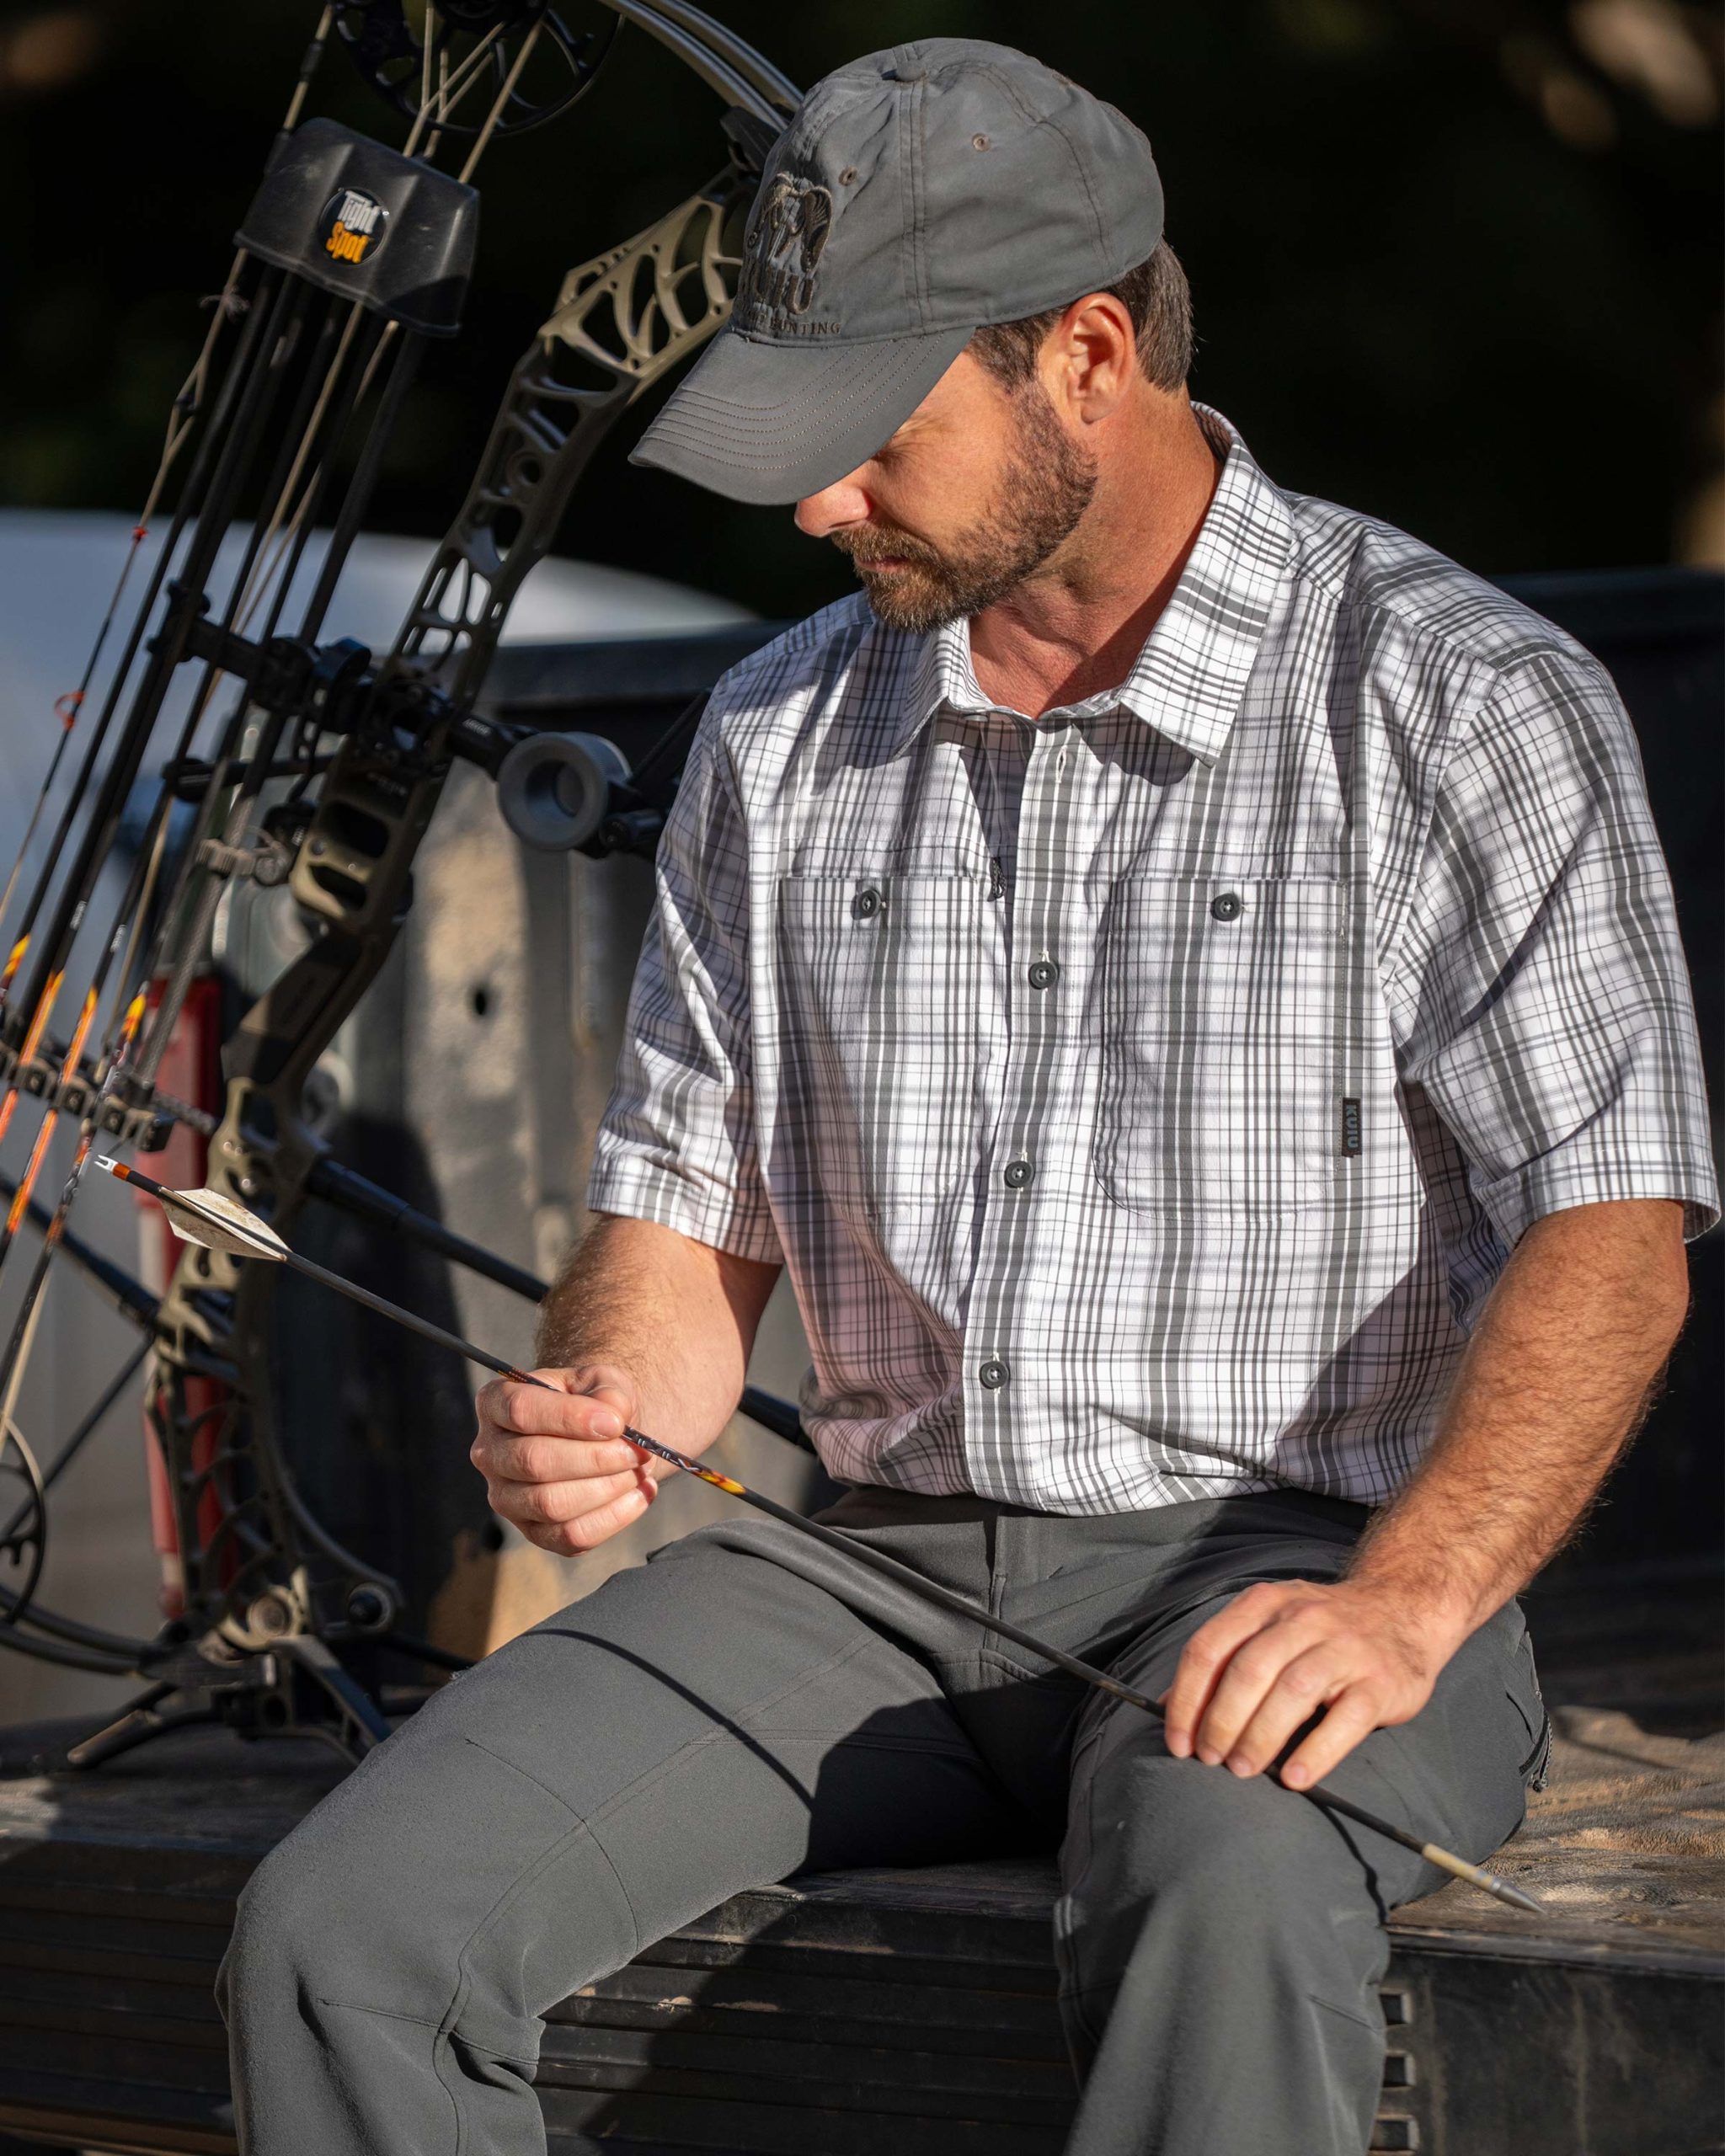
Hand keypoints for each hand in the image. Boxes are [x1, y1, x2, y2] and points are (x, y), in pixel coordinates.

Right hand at [470, 1363, 663, 1556]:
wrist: (602, 1434)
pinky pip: (570, 1536)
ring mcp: (506, 1498)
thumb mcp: (602, 1381)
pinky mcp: (533, 1532)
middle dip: (595, 1458)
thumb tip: (614, 1419)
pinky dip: (613, 1517)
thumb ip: (608, 1391)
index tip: (616, 1423)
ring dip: (606, 1488)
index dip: (570, 1417)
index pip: (520, 1410)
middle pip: (534, 1461)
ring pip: (551, 1504)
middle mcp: (489, 1453)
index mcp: (495, 1404)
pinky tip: (640, 1494)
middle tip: (637, 1452)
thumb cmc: (595, 1403)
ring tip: (639, 1471)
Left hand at [1159, 1579, 1458, 1791]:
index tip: (1178, 1741)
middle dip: (1221, 1721)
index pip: (1209, 1648)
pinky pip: (1344, 1720)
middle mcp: (1302, 1618)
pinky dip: (1315, 1753)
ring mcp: (1344, 1648)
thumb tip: (1164, 1708)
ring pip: (1292, 1692)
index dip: (1186, 1699)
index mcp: (1264, 1604)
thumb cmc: (1320, 1631)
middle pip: (1248, 1670)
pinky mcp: (1379, 1682)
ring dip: (1259, 1737)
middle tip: (1211, 1760)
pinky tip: (1293, 1779)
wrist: (1401, 1611)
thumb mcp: (1268, 1625)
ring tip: (1242, 1770)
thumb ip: (1222, 1659)